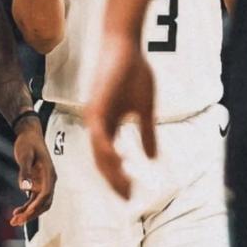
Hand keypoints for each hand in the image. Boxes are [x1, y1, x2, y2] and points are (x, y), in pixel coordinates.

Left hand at [9, 116, 56, 226]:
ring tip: (14, 221)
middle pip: (44, 203)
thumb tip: (25, 188)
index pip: (46, 194)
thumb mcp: (24, 156)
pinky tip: (17, 212)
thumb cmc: (28, 143)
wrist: (29, 134)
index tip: (26, 213)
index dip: (37, 205)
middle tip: (17, 221)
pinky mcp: (38, 183)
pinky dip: (27, 207)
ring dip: (29, 213)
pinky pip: (34, 199)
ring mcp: (44, 183)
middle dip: (32, 214)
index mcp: (49, 174)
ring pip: (39, 204)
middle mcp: (49, 180)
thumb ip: (25, 172)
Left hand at [83, 35, 155, 198]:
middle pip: (102, 161)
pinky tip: (119, 163)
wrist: (125, 47)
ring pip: (99, 153)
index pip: (110, 159)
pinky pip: (99, 135)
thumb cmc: (133, 73)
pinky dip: (107, 151)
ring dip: (111, 172)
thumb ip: (146, 133)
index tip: (132, 195)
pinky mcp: (96, 107)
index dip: (120, 177)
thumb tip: (152, 159)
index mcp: (107, 125)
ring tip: (124, 187)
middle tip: (128, 199)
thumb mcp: (145, 109)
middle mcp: (97, 124)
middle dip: (115, 181)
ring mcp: (95, 116)